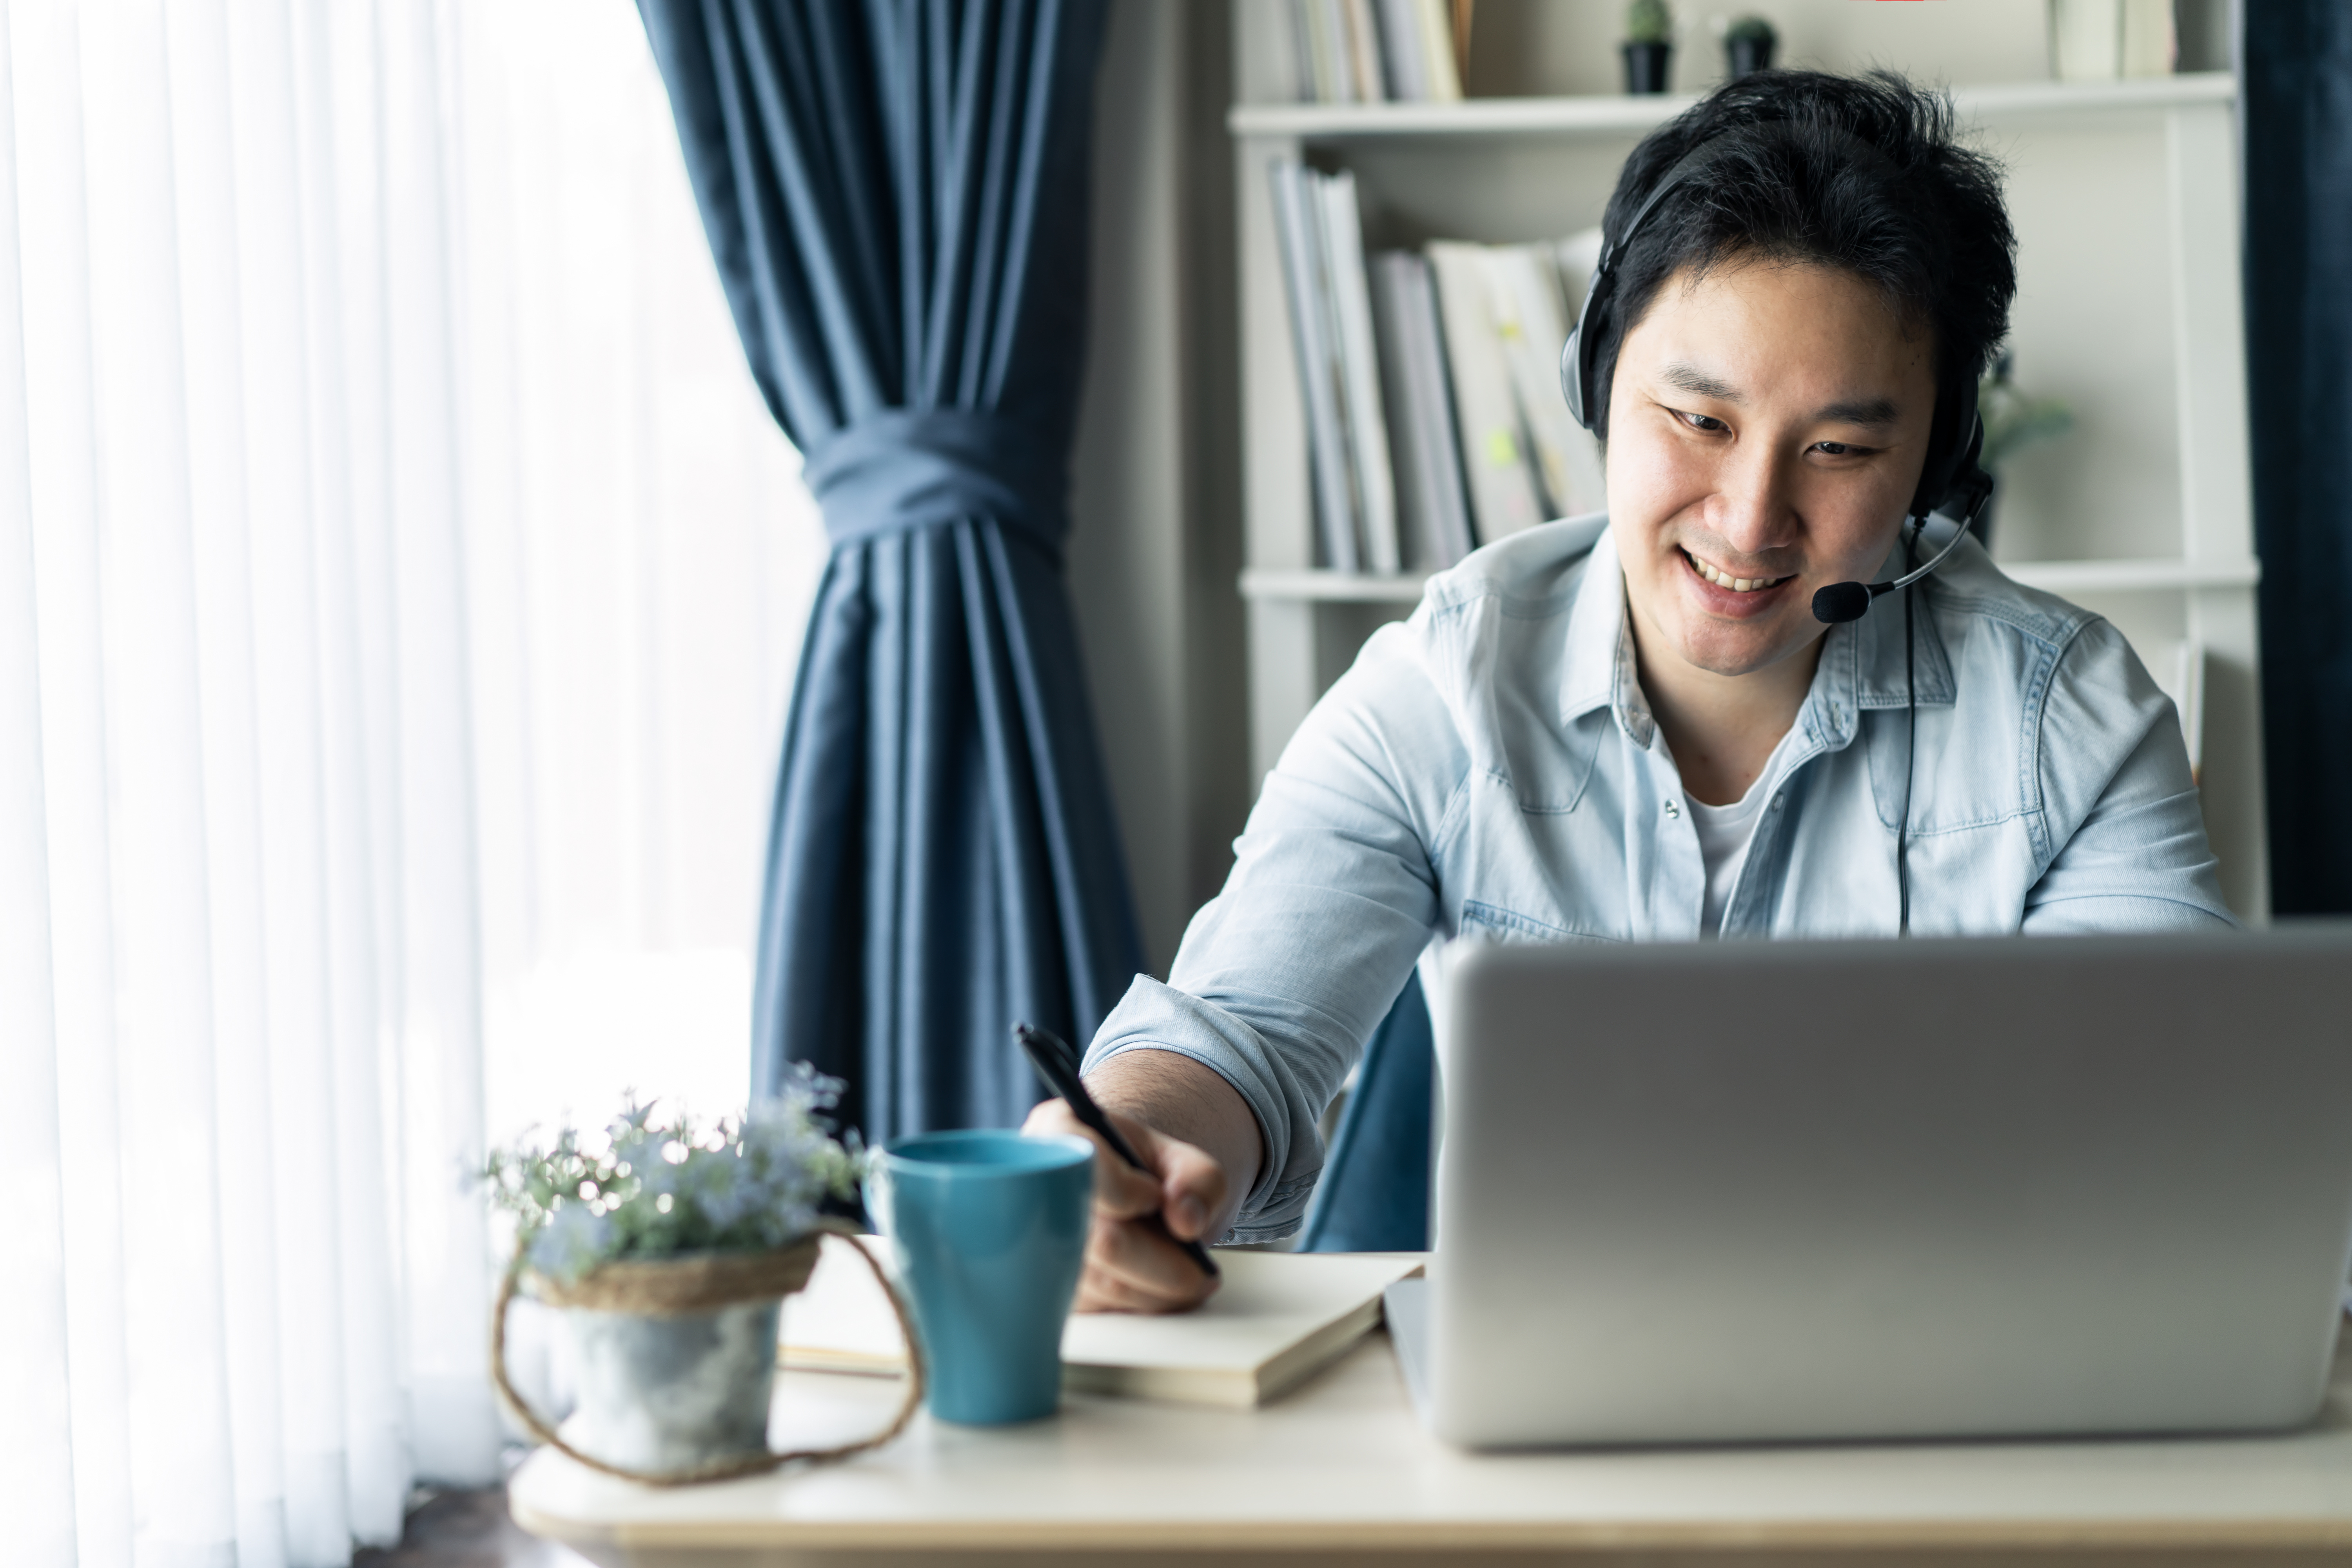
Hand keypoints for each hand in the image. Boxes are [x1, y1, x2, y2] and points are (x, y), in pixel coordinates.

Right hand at [1023, 1097, 1225, 1313]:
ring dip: (1160, 1290)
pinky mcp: (1048, 1281)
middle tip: (1202, 1270)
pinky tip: (1159, 1288)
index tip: (1155, 1197)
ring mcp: (1037, 1239)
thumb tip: (1186, 1221)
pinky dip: (1141, 1303)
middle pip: (1100, 1240)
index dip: (1128, 1191)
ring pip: (1105, 1284)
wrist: (1125, 1189)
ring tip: (1191, 1279)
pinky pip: (1101, 1307)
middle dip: (1165, 1262)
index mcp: (1060, 1132)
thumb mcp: (1183, 1159)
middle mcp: (1037, 1185)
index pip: (1083, 1168)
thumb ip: (1199, 1179)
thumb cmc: (1146, 1169)